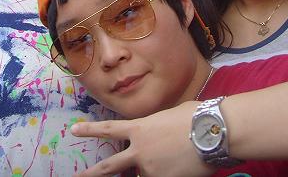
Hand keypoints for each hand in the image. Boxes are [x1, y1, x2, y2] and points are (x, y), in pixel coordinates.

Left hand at [71, 102, 213, 176]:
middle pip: (109, 167)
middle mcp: (139, 151)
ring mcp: (150, 168)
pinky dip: (167, 173)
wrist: (213, 131)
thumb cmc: (196, 116)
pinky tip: (179, 166)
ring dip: (152, 170)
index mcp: (139, 128)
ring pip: (143, 175)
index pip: (108, 129)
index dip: (89, 130)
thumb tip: (158, 136)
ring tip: (168, 159)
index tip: (74, 130)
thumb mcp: (169, 116)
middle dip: (91, 174)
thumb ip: (157, 127)